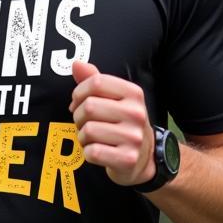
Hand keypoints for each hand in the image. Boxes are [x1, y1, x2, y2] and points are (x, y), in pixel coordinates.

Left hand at [68, 60, 154, 187]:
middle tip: (86, 123)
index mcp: (134, 93)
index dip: (79, 93)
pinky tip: (99, 151)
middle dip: (78, 117)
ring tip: (93, 138)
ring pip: (88, 131)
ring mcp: (134, 137)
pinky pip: (92, 152)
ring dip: (83, 137)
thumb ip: (94, 80)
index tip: (78, 102)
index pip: (96, 82)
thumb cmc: (123, 124)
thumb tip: (76, 64)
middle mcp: (137, 113)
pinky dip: (88, 153)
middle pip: (88, 107)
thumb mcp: (114, 99)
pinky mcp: (128, 159)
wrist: (146, 158)